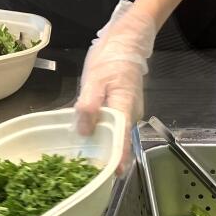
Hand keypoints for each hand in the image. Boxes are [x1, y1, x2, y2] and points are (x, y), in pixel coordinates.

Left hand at [74, 0, 155, 163]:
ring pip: (116, 134)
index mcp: (125, 107)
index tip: (115, 175)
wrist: (126, 40)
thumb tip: (85, 131)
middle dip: (108, 157)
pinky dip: (102, 134)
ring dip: (103, 147)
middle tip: (89, 173)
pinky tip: (88, 139)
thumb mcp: (95, 79)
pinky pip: (112, 126)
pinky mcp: (122, 108)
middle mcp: (130, 114)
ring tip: (85, 161)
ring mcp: (128, 111)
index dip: (119, 158)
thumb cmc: (112, 57)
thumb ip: (89, 105)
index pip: (123, 139)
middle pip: (120, 140)